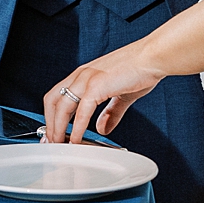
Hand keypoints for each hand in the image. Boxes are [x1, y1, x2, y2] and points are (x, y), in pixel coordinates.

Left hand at [43, 42, 165, 142]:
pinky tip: (76, 140)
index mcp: (84, 74)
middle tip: (51, 142)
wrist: (153, 57)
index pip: (57, 95)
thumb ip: (111, 112)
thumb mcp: (121, 94)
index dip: (51, 115)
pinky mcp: (97, 86)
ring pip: (61, 107)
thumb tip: (102, 128)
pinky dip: (76, 128)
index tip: (53, 132)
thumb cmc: (141, 69)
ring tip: (59, 145)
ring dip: (58, 128)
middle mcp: (81, 75)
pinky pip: (81, 112)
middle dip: (49, 124)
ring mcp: (87, 79)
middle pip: (52, 101)